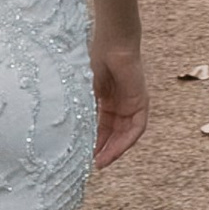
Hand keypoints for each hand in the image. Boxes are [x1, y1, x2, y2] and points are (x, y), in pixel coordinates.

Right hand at [90, 44, 146, 171]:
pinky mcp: (141, 103)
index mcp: (105, 100)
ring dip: (114, 150)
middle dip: (104, 150)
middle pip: (113, 134)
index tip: (84, 156)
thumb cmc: (94, 60)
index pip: (101, 127)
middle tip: (93, 165)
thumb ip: (81, 109)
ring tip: (102, 162)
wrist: (111, 44)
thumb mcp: (84, 90)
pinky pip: (136, 128)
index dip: (94, 142)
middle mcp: (119, 105)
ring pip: (124, 134)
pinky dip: (126, 141)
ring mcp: (131, 104)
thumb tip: (67, 131)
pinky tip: (115, 150)